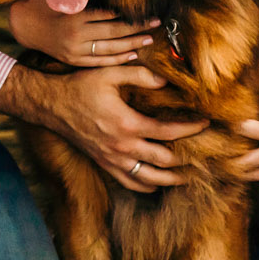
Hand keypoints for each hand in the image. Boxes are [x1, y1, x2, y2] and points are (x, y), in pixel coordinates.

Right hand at [1, 64, 206, 192]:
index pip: (169, 132)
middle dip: (188, 158)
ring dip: (172, 179)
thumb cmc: (80, 87)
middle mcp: (123, 147)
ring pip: (150, 179)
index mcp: (128, 124)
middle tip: (205, 153)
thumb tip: (166, 81)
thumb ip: (140, 75)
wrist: (52, 106)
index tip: (206, 123)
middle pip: (165, 161)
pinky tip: (159, 183)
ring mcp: (113, 160)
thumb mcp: (110, 73)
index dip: (191, 129)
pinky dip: (148, 186)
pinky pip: (131, 183)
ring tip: (190, 175)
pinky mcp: (105, 165)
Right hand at [8, 0, 158, 67]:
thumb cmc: (41, 3)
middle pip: (113, 32)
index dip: (128, 13)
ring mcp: (75, 50)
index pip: (108, 15)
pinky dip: (117, 59)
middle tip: (156, 23)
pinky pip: (100, 61)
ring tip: (149, 39)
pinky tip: (132, 54)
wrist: (23, 26)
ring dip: (131, 44)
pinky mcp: (74, 60)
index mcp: (75, 16)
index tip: (145, 9)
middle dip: (136, 28)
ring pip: (109, 49)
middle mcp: (77, 35)